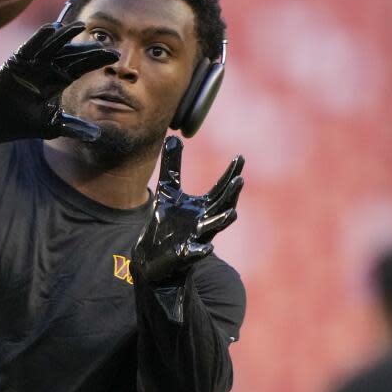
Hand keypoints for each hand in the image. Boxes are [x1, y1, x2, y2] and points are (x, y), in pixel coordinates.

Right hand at [0, 21, 118, 141]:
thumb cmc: (18, 122)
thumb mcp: (50, 125)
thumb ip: (73, 127)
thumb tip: (97, 136)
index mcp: (56, 80)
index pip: (79, 66)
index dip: (96, 60)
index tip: (115, 56)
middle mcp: (46, 69)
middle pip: (70, 54)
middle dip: (88, 50)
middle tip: (107, 47)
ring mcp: (31, 64)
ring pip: (52, 46)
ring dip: (65, 36)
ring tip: (80, 26)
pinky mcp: (14, 63)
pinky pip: (29, 47)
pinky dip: (40, 38)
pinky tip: (52, 29)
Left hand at [132, 136, 244, 283]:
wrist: (151, 253)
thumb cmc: (165, 222)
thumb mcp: (167, 190)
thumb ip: (172, 166)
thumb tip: (174, 137)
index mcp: (203, 207)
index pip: (221, 189)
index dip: (230, 174)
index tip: (240, 157)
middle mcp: (204, 221)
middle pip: (222, 206)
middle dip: (231, 195)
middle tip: (240, 180)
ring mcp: (196, 238)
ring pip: (213, 229)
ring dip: (223, 221)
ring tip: (232, 214)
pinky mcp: (184, 254)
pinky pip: (195, 253)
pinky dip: (200, 251)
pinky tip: (206, 249)